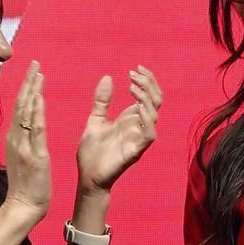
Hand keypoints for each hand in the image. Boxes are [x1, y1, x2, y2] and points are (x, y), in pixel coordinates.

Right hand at [3, 61, 50, 221]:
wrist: (23, 205)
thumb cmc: (26, 184)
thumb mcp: (23, 157)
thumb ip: (24, 141)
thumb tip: (27, 127)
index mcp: (15, 139)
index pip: (20, 107)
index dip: (26, 88)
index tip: (33, 71)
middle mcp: (16, 139)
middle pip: (21, 104)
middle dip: (28, 82)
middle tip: (35, 62)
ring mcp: (23, 146)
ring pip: (27, 112)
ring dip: (33, 91)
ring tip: (38, 72)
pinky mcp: (34, 154)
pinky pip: (35, 129)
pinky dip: (37, 112)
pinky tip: (39, 98)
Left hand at [76, 67, 160, 192]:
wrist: (87, 176)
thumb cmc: (92, 151)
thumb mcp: (95, 120)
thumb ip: (102, 101)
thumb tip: (108, 77)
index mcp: (131, 118)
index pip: (149, 95)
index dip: (147, 80)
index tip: (135, 69)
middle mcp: (139, 126)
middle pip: (156, 101)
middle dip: (148, 84)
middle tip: (133, 74)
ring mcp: (139, 138)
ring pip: (154, 114)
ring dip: (146, 98)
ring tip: (132, 87)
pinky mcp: (136, 151)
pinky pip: (149, 134)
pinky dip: (146, 119)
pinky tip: (136, 107)